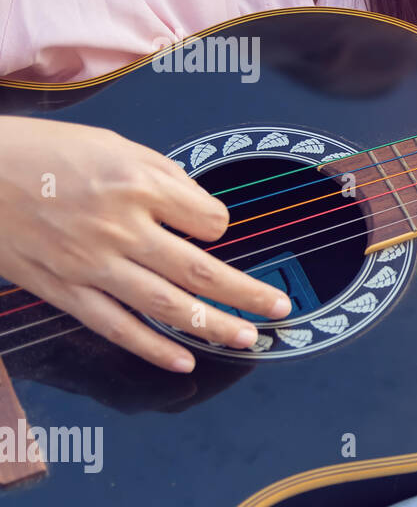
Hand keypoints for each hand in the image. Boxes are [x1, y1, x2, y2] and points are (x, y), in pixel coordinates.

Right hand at [0, 117, 290, 371]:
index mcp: (137, 184)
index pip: (208, 219)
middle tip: (280, 307)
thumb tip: (205, 217)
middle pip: (200, 269)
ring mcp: (90, 263)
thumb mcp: (116, 146)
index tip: (214, 229)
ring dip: (213, 325)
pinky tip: (183, 359)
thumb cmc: (47, 154)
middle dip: (246, 293)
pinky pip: (115, 326)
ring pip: (166, 304)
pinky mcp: (63, 289)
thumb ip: (166, 181)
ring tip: (249, 338)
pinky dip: (152, 347)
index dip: (220, 227)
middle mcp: (119, 227)